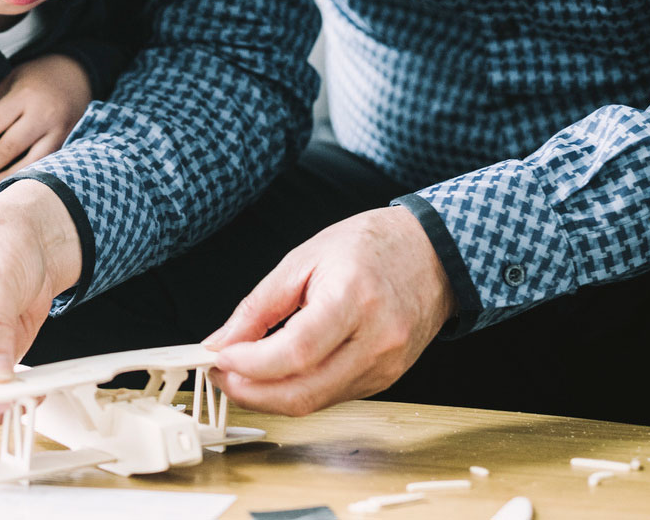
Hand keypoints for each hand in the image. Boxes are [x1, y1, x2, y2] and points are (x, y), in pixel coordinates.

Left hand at [0, 53, 90, 185]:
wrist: (76, 73)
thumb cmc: (36, 77)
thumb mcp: (6, 82)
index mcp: (22, 96)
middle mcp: (41, 114)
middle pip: (9, 146)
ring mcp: (57, 129)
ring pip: (30, 159)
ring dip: (7, 175)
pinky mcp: (68, 140)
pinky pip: (47, 162)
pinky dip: (29, 173)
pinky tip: (15, 181)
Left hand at [203, 205, 452, 414]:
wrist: (431, 254)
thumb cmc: (370, 247)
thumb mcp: (304, 259)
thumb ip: (258, 306)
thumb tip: (221, 341)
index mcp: (354, 298)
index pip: (296, 352)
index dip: (250, 364)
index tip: (219, 357)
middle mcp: (376, 340)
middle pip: (304, 392)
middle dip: (250, 392)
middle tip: (219, 375)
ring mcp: (385, 366)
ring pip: (315, 402)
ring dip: (268, 396)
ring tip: (240, 373)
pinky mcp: (385, 380)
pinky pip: (331, 396)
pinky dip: (297, 390)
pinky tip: (277, 373)